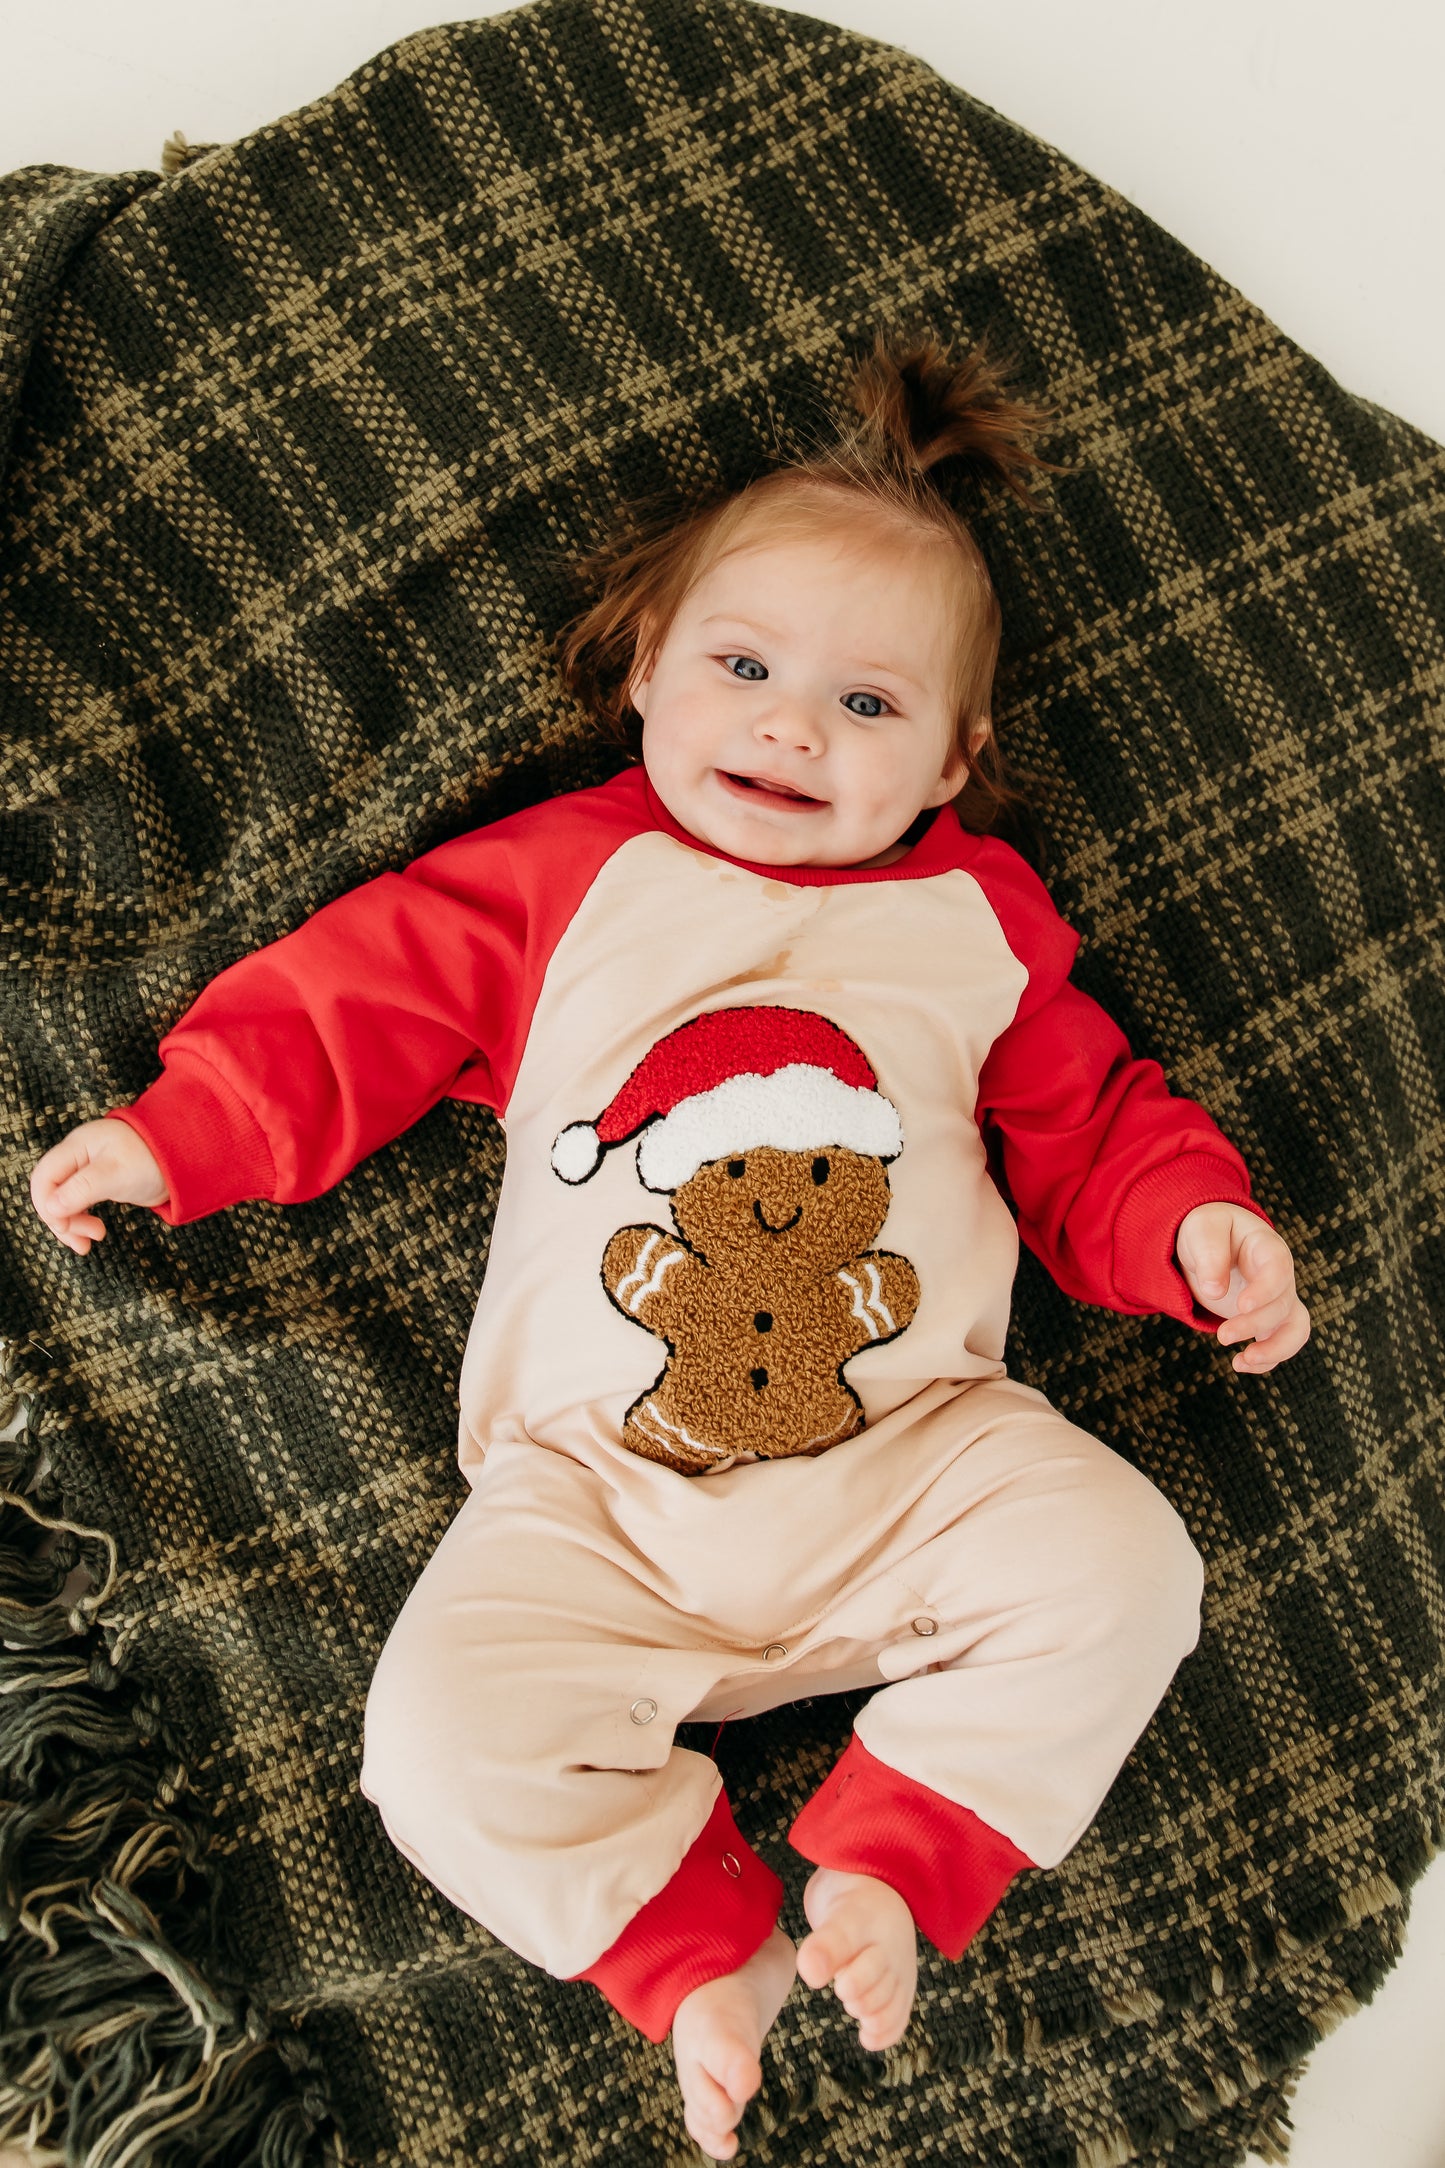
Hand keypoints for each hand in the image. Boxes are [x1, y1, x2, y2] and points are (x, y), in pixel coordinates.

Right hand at [30, 1118, 167, 1254]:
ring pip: (62, 1200)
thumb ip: (82, 1189)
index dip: (47, 1206)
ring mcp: (86, 1169)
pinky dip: (81, 1220)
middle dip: (61, 1219)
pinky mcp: (98, 1182)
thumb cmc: (153, 1159)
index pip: (44, 1178)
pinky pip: (77, 1203)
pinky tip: (94, 1233)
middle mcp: (77, 1156)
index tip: (68, 1228)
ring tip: (90, 1242)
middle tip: (85, 1241)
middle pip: (49, 1191)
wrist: (185, 1157)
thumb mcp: (116, 1174)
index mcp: (76, 1147)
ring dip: (71, 1224)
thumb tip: (51, 1208)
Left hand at [1174, 1203, 1309, 1372]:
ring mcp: (1278, 1299)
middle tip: (1222, 1336)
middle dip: (1254, 1324)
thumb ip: (1209, 1254)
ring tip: (1241, 1362)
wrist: (1210, 1241)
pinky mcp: (1268, 1319)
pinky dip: (1266, 1360)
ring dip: (1274, 1349)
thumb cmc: (1209, 1230)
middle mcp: (1280, 1276)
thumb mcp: (1203, 1230)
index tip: (1242, 1306)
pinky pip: (1281, 1343)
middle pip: (1281, 1304)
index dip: (1266, 1290)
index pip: (1278, 1268)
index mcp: (1267, 1247)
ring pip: (1294, 1329)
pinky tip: (1239, 1364)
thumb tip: (1215, 1291)